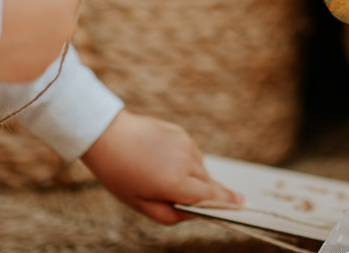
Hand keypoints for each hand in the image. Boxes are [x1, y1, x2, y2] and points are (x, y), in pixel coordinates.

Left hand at [81, 110, 241, 224]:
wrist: (107, 135)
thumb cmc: (119, 174)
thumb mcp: (139, 204)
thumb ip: (169, 214)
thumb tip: (193, 212)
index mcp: (176, 183)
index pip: (209, 196)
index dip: (225, 202)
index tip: (241, 204)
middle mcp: (186, 162)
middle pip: (208, 183)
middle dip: (205, 192)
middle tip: (198, 198)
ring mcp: (185, 144)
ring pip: (200, 168)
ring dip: (191, 176)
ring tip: (164, 176)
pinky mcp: (181, 133)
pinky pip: (191, 153)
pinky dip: (184, 161)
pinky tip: (162, 161)